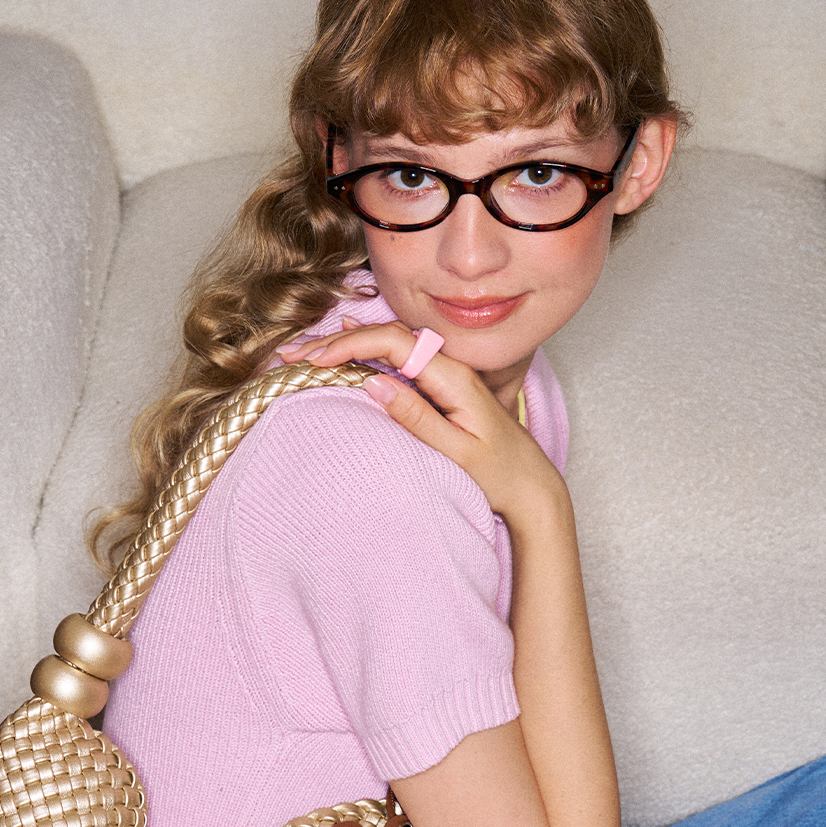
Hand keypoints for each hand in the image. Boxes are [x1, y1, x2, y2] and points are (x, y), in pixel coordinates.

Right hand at [279, 320, 561, 530]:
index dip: (350, 346)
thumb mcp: (458, 454)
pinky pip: (399, 360)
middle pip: (387, 338)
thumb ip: (418, 418)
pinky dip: (366, 353)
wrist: (534, 487)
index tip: (313, 360)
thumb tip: (375, 384)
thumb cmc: (501, 476)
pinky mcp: (442, 388)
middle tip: (291, 355)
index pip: (394, 344)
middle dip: (337, 342)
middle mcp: (450, 369)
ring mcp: (446, 377)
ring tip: (304, 352)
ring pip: (390, 346)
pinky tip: (347, 343)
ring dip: (346, 347)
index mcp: (454, 379)